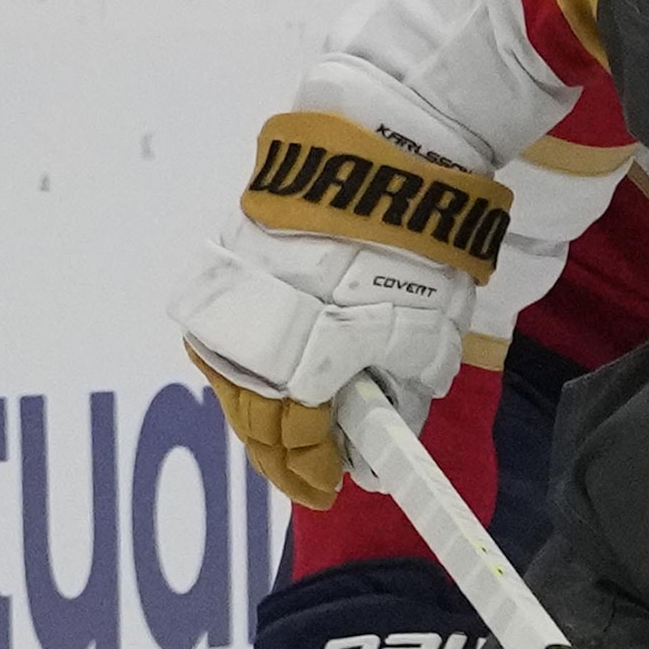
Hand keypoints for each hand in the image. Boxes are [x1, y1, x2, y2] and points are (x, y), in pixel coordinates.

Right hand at [169, 109, 513, 505]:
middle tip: (312, 476)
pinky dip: (247, 373)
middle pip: (257, 419)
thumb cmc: (413, 255)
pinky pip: (225, 343)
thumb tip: (374, 455)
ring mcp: (230, 306)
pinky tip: (268, 387)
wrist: (378, 162)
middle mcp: (251, 341)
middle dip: (283, 454)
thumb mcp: (424, 343)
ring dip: (262, 417)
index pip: (295, 439)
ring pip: (234, 385)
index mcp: (301, 365)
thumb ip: (395, 405)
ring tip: (293, 438)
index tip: (332, 487)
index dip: (312, 470)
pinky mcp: (223, 272)